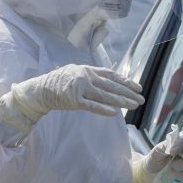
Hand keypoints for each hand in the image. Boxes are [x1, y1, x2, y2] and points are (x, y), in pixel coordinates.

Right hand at [0, 64, 143, 145]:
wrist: (40, 89)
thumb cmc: (59, 82)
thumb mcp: (77, 73)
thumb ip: (92, 76)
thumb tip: (109, 81)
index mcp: (88, 69)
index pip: (111, 75)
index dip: (125, 81)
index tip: (137, 88)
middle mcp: (86, 76)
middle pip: (111, 86)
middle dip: (128, 93)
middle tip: (141, 100)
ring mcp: (80, 88)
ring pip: (105, 96)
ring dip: (121, 101)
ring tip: (133, 106)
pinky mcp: (73, 100)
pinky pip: (91, 106)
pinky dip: (102, 109)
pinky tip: (114, 113)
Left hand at [132, 125, 182, 182]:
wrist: (152, 174)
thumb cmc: (156, 159)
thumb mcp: (158, 149)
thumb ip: (167, 144)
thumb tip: (175, 143)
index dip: (182, 143)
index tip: (172, 151)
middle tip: (175, 157)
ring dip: (179, 166)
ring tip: (170, 167)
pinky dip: (179, 175)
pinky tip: (173, 174)